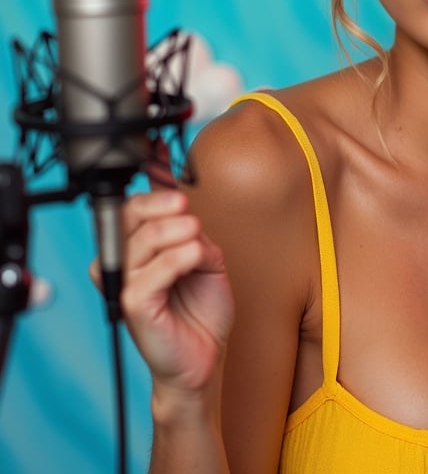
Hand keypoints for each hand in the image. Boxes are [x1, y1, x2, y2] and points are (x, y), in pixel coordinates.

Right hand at [90, 182, 234, 396]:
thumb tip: (182, 198)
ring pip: (145, 239)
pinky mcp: (132, 306)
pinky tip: (196, 259)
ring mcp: (125, 284)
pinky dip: (179, 259)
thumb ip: (190, 229)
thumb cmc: (201, 308)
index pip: (131, 207)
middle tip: (188, 211)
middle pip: (130, 215)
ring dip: (180, 232)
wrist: (205, 353)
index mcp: (136, 248)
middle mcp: (123, 263)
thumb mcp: (205, 256)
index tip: (170, 172)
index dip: (151, 189)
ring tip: (200, 244)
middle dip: (165, 205)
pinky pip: (151, 272)